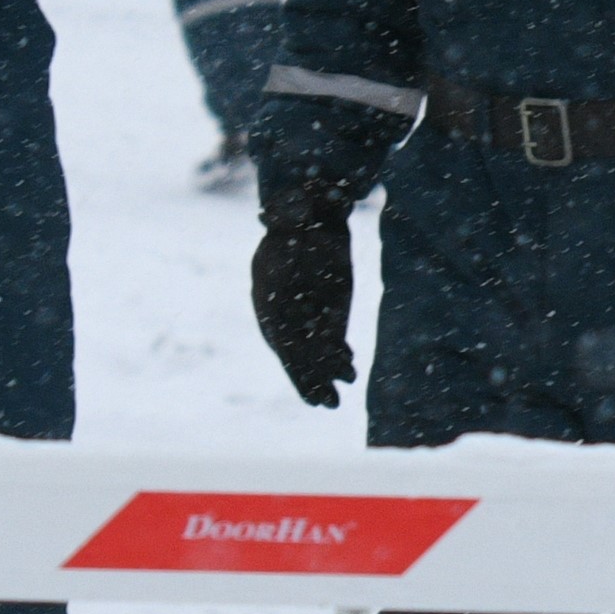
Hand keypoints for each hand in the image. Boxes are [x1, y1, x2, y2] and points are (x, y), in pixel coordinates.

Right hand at [251, 204, 357, 405]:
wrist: (314, 216)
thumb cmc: (298, 214)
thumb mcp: (291, 212)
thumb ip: (285, 215)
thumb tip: (272, 209)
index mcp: (266, 290)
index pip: (277, 331)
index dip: (290, 356)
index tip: (300, 376)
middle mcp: (282, 308)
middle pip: (294, 350)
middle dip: (308, 378)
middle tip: (323, 404)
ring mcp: (303, 314)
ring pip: (312, 352)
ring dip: (324, 375)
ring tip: (335, 400)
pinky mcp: (325, 314)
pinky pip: (328, 341)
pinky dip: (337, 358)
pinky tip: (348, 371)